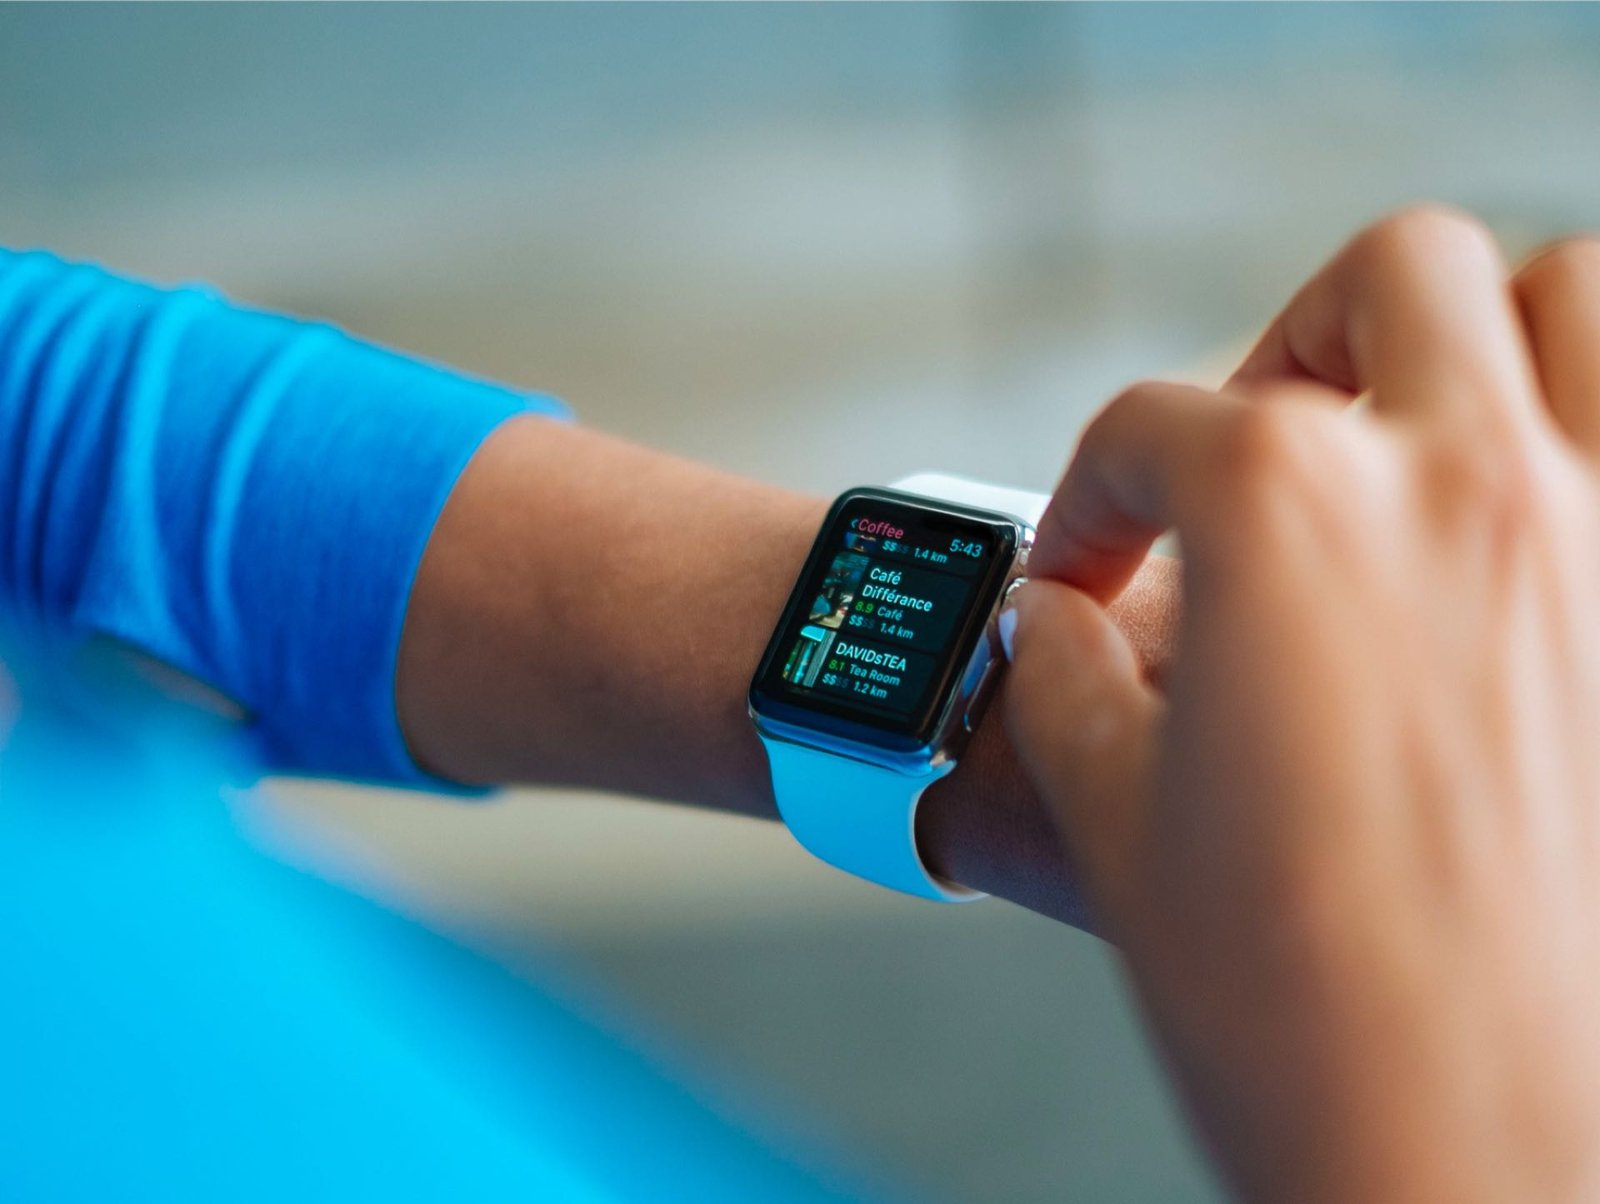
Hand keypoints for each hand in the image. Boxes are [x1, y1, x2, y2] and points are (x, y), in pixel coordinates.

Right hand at [1004, 208, 1599, 1200]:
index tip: (1083, 577)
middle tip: (1252, 455)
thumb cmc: (1299, 1014)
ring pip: (1573, 296)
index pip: (1148, 432)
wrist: (1490, 1169)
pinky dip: (1590, 431)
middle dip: (1291, 348)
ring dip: (1479, 340)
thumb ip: (1061, 674)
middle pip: (1387, 279)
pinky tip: (1531, 522)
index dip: (1089, 503)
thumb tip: (1057, 622)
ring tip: (1416, 438)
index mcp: (1284, 516)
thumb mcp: (1106, 820)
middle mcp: (1463, 482)